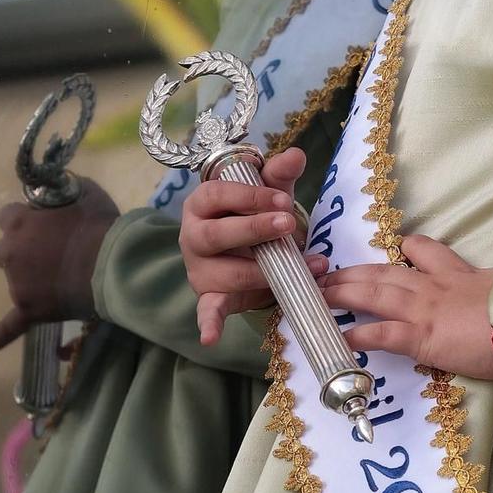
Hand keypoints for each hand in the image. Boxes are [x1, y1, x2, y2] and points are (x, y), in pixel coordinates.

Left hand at [0, 178, 120, 353]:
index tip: (46, 223)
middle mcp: (11, 252)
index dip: (26, 220)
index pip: (7, 216)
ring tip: (60, 280)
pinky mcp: (29, 310)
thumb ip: (65, 191)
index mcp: (19, 223)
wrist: (113, 264)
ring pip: (13, 280)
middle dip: (22, 249)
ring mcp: (18, 284)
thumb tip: (60, 189)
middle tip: (51, 252)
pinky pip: (9, 327)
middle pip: (4, 249)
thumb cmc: (100, 226)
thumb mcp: (85, 191)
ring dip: (29, 277)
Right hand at [182, 146, 327, 345]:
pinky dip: (209, 324)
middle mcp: (193, 235)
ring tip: (299, 268)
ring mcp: (199, 268)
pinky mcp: (209, 296)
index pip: (219, 194)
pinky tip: (211, 337)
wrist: (254, 250)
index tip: (284, 199)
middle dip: (253, 229)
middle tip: (287, 225)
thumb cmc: (257, 214)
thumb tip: (296, 155)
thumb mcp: (270, 192)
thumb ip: (280, 174)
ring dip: (262, 272)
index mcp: (203, 203)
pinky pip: (206, 310)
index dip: (251, 197)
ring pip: (225, 273)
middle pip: (216, 234)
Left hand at [320, 235, 492, 378]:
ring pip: (374, 294)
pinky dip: (358, 335)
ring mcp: (424, 309)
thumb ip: (492, 290)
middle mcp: (433, 286)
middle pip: (384, 272)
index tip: (392, 251)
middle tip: (326, 276)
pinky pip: (382, 334)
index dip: (403, 251)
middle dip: (352, 273)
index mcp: (456, 273)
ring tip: (320, 297)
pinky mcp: (422, 336)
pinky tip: (340, 339)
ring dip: (343, 294)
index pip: (423, 252)